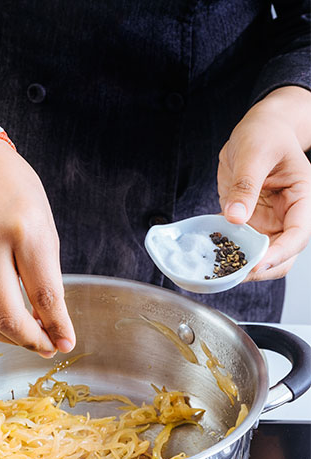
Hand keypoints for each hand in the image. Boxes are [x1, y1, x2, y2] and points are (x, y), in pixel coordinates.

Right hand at [0, 138, 75, 355]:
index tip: (67, 343)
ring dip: (9, 337)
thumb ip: (47, 275)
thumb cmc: (14, 191)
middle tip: (47, 347)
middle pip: (7, 317)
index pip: (44, 296)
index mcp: (23, 231)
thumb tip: (51, 321)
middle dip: (32, 342)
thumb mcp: (44, 227)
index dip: (58, 327)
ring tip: (28, 334)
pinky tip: (4, 306)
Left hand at [218, 87, 310, 281]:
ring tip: (219, 271)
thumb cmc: (265, 134)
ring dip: (242, 266)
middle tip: (233, 275)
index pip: (298, 234)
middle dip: (260, 269)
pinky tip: (211, 257)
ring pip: (261, 257)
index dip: (279, 253)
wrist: (258, 130)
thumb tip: (236, 216)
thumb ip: (245, 184)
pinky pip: (240, 245)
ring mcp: (268, 222)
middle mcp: (287, 215)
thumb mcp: (254, 152)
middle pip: (283, 256)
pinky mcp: (249, 223)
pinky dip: (227, 254)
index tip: (257, 263)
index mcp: (301, 198)